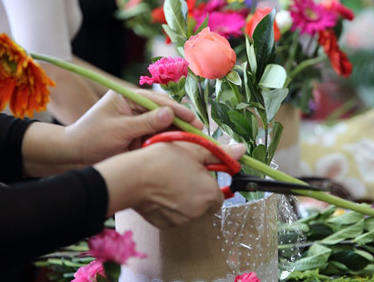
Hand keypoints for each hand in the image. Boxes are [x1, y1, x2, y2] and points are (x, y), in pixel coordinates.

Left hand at [65, 90, 203, 165]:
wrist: (74, 156)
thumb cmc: (91, 138)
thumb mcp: (119, 129)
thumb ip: (145, 122)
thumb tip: (170, 113)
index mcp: (128, 96)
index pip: (159, 101)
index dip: (178, 110)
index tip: (193, 120)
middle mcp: (136, 106)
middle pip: (165, 112)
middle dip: (182, 122)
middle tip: (199, 132)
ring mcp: (138, 121)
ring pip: (164, 125)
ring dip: (177, 133)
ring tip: (194, 142)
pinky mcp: (139, 135)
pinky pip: (158, 136)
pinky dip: (168, 141)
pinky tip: (181, 147)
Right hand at [95, 141, 246, 227]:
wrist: (131, 178)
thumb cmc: (163, 160)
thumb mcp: (194, 149)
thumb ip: (220, 153)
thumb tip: (242, 150)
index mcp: (210, 194)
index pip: (219, 194)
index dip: (208, 182)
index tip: (198, 173)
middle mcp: (198, 212)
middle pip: (204, 203)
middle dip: (196, 190)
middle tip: (182, 173)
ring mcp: (181, 220)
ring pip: (189, 209)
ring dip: (183, 198)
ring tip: (168, 180)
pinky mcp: (165, 224)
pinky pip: (173, 215)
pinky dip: (169, 206)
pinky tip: (159, 191)